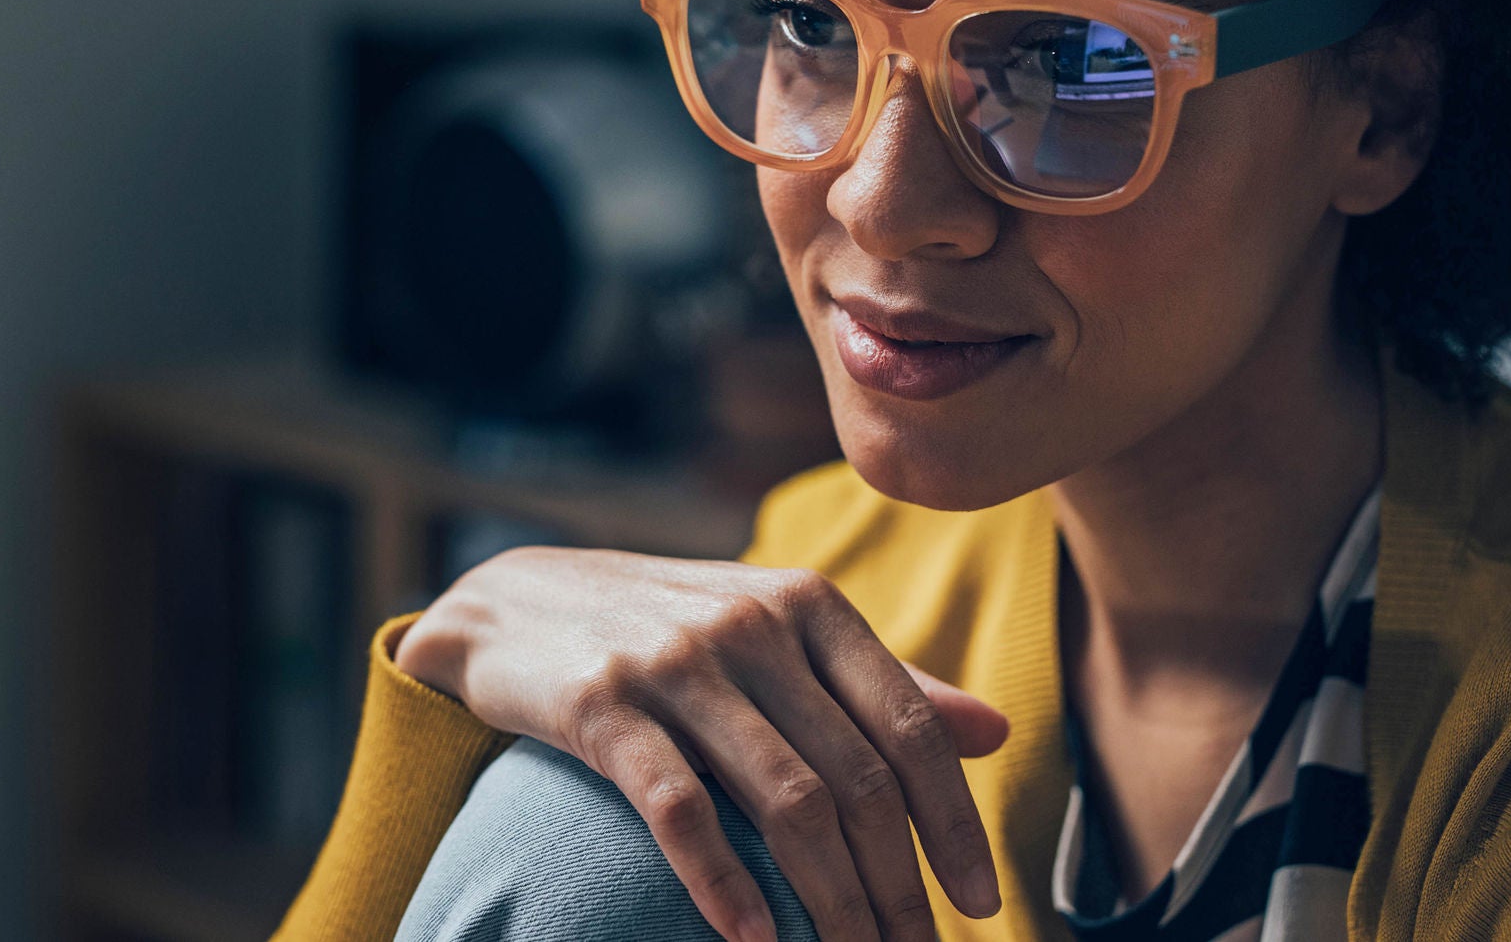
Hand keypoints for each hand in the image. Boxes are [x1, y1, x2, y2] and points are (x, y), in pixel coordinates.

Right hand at [396, 546, 1008, 941]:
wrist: (513, 603)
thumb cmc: (669, 626)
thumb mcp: (777, 631)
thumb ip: (881, 681)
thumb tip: (996, 732)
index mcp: (808, 602)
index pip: (909, 724)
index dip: (952, 821)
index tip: (981, 900)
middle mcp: (752, 624)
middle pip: (856, 778)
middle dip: (898, 885)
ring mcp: (676, 662)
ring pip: (787, 802)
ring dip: (831, 901)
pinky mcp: (603, 703)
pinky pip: (681, 809)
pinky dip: (724, 884)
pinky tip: (755, 940)